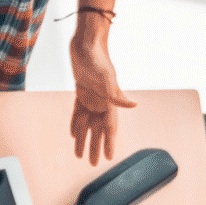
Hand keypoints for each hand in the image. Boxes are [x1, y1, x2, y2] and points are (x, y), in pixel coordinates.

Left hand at [70, 41, 137, 165]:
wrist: (86, 40)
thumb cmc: (97, 55)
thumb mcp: (106, 75)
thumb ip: (116, 93)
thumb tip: (132, 107)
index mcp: (109, 100)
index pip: (110, 127)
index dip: (109, 143)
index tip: (108, 158)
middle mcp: (102, 101)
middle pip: (98, 130)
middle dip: (95, 147)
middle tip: (93, 164)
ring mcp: (91, 96)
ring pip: (87, 123)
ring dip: (84, 139)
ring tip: (79, 155)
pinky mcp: (81, 90)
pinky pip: (79, 112)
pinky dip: (76, 123)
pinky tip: (73, 134)